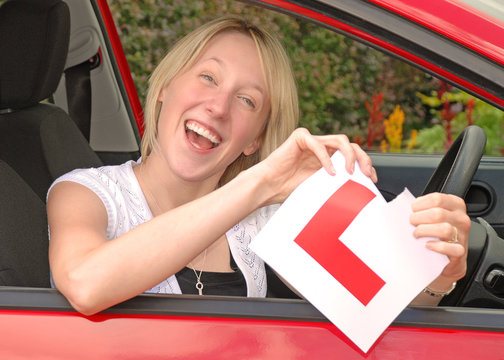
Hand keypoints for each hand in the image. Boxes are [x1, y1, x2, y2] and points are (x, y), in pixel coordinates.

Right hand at [257, 128, 376, 204]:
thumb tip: (360, 191)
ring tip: (350, 172)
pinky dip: (326, 159)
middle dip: (363, 158)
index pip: (353, 155)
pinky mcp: (300, 137)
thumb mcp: (322, 188)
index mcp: (328, 158)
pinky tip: (330, 172)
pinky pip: (319, 144)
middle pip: (351, 145)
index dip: (365, 164)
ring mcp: (312, 140)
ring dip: (349, 156)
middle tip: (366, 174)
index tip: (372, 179)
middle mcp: (322, 147)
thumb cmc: (289, 190)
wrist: (268, 188)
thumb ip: (338, 184)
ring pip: (340, 140)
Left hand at [410, 193, 469, 282]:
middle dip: (418, 218)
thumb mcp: (434, 216)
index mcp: (455, 205)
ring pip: (444, 229)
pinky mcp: (460, 252)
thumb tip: (405, 209)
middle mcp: (461, 219)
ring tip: (416, 234)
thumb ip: (425, 209)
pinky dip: (436, 247)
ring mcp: (462, 235)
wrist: (447, 257)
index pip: (437, 199)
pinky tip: (427, 245)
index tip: (412, 210)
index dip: (419, 204)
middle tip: (412, 224)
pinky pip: (449, 248)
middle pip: (438, 213)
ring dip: (424, 231)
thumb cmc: (437, 233)